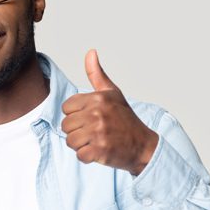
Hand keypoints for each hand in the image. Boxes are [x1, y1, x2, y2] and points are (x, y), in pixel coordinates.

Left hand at [61, 49, 158, 175]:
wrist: (143, 145)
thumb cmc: (125, 119)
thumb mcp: (112, 93)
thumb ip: (97, 74)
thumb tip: (90, 52)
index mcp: (98, 99)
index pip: (66, 108)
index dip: (75, 115)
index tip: (89, 118)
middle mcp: (97, 114)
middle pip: (66, 125)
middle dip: (77, 131)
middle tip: (93, 132)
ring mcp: (98, 133)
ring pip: (70, 140)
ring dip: (80, 144)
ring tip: (94, 141)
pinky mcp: (100, 150)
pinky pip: (79, 155)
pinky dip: (86, 157)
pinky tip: (98, 151)